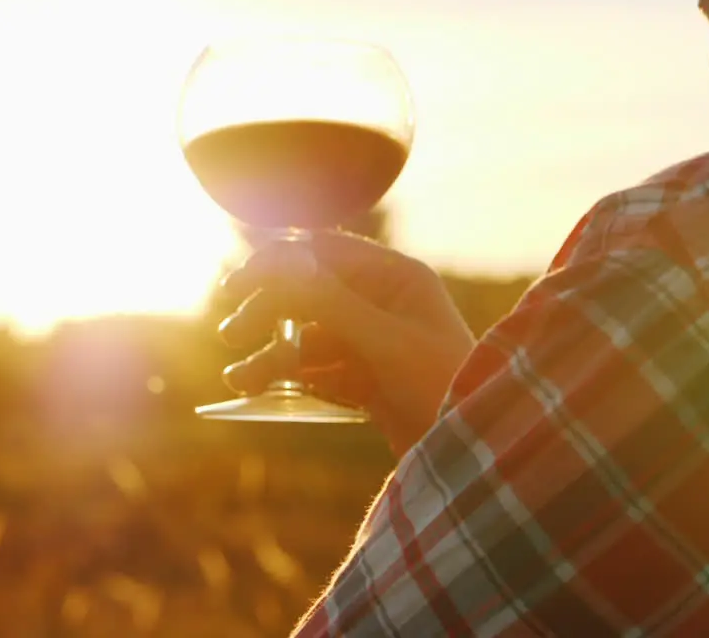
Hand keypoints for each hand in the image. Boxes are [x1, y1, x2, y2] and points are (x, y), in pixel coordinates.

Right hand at [218, 232, 475, 456]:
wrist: (475, 455)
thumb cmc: (445, 386)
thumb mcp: (385, 342)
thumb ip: (330, 301)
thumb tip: (278, 262)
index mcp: (398, 279)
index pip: (325, 252)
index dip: (277, 264)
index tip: (236, 288)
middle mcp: (384, 303)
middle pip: (310, 293)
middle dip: (269, 312)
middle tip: (233, 334)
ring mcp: (374, 343)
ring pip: (308, 337)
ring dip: (272, 353)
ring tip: (239, 380)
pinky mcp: (368, 381)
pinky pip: (318, 371)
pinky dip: (288, 379)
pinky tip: (257, 390)